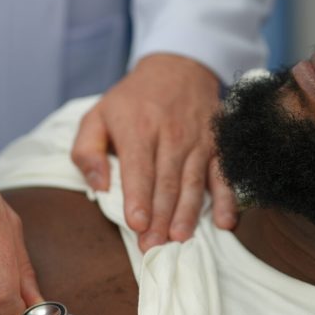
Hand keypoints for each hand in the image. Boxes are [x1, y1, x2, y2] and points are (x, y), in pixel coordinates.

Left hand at [71, 53, 237, 250]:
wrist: (178, 67)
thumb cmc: (132, 101)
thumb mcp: (97, 115)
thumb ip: (87, 151)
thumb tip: (98, 186)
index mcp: (138, 127)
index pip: (139, 169)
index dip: (139, 199)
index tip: (137, 225)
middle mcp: (171, 134)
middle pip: (166, 182)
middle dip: (160, 217)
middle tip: (153, 246)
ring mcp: (198, 140)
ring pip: (193, 183)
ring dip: (188, 214)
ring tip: (180, 239)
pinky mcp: (218, 145)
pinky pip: (224, 174)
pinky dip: (227, 199)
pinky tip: (224, 222)